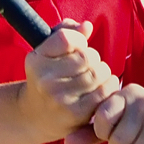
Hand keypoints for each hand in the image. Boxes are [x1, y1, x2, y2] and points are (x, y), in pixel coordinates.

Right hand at [19, 20, 118, 143]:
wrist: (35, 117)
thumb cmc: (46, 78)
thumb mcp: (46, 53)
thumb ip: (65, 32)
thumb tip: (87, 26)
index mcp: (36, 60)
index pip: (66, 38)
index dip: (79, 40)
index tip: (78, 47)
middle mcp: (45, 80)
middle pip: (86, 56)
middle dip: (93, 57)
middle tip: (89, 65)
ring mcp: (60, 98)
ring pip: (98, 72)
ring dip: (102, 71)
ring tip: (95, 76)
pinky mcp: (75, 114)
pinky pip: (103, 92)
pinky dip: (108, 86)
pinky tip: (102, 87)